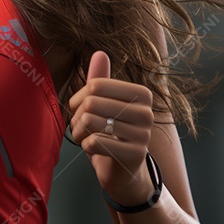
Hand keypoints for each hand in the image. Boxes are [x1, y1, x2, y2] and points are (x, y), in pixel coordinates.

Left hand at [67, 51, 155, 205]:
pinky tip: (93, 149)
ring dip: (79, 133)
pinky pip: (95, 143)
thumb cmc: (110, 133)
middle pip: (91, 103)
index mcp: (142, 93)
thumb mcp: (103, 105)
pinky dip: (86, 146)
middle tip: (80, 128)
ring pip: (90, 123)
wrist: (123, 171)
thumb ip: (100, 80)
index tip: (78, 110)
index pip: (95, 85)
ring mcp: (144, 135)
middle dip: (76, 117)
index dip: (78, 99)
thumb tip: (100, 53)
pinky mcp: (135, 156)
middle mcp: (147, 112)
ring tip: (85, 137)